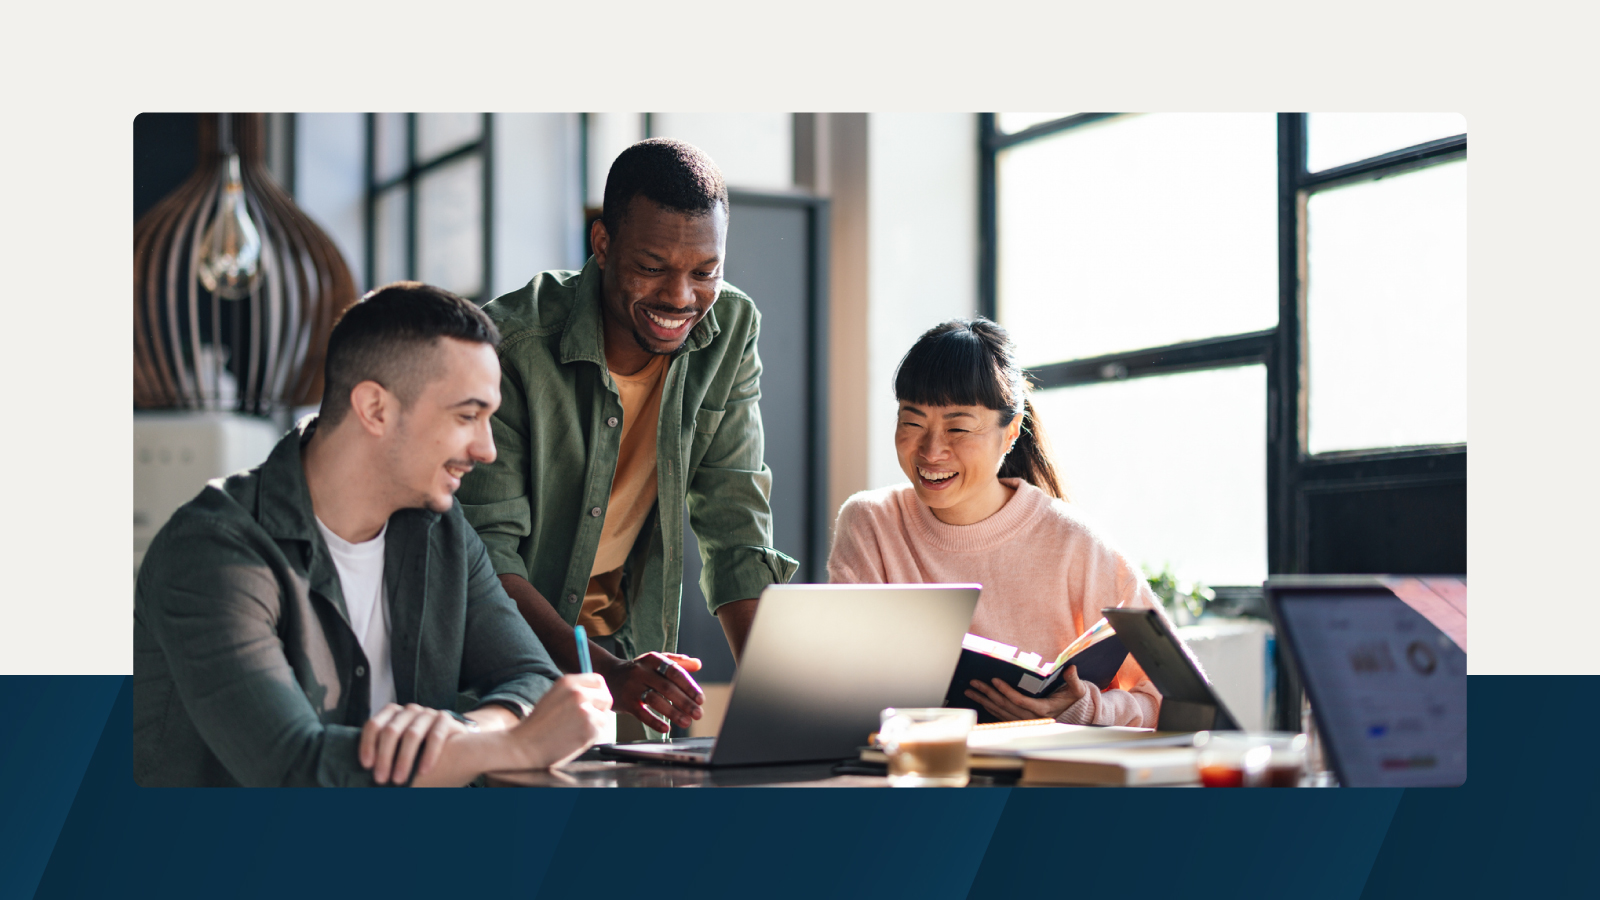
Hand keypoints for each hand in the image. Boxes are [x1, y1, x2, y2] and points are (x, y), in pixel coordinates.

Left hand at [359, 703, 469, 784]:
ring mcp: (428, 714)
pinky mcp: (446, 719)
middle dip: (384, 757)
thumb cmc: (421, 751)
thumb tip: (364, 777)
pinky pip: (435, 736)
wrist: (457, 744)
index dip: (368, 745)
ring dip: (403, 759)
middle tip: (381, 779)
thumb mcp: (400, 748)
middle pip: (391, 731)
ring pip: (412, 734)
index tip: (367, 765)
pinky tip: (424, 770)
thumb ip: (385, 754)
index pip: (374, 725)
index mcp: (393, 715)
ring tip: (400, 779)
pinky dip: (428, 755)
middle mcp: (409, 711)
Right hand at [511, 673, 613, 768]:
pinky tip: (573, 739)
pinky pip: (599, 732)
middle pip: (606, 696)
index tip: (596, 702)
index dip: (599, 693)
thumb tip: (597, 695)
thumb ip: (573, 693)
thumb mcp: (553, 698)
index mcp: (567, 682)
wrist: (525, 746)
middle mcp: (578, 692)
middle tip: (588, 720)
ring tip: (573, 731)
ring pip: (604, 717)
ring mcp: (585, 710)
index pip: (598, 680)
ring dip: (594, 726)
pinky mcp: (589, 728)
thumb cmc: (537, 727)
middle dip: (601, 709)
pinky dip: (590, 738)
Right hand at [599, 651, 704, 732]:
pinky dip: (654, 721)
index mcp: (653, 660)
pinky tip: (666, 728)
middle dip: (685, 702)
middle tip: (698, 714)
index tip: (700, 699)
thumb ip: (677, 662)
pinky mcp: (625, 702)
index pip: (675, 672)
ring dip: (673, 713)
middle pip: (667, 687)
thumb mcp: (655, 661)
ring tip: (686, 722)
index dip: (689, 686)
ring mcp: (632, 686)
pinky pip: (641, 713)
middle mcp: (642, 671)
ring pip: (655, 700)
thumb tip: (698, 664)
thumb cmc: (639, 670)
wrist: (608, 675)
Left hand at [964, 666, 1088, 721]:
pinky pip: (1002, 716)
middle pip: (1006, 706)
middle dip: (988, 694)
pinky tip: (980, 700)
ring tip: (971, 691)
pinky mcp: (1021, 720)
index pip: (1020, 702)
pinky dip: (990, 708)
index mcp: (1043, 710)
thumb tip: (1071, 669)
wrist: (1074, 713)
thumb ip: (1073, 680)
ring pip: (1001, 711)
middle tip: (974, 683)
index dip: (1007, 691)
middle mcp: (1031, 717)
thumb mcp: (1078, 690)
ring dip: (984, 701)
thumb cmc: (1073, 700)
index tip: (995, 680)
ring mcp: (1025, 720)